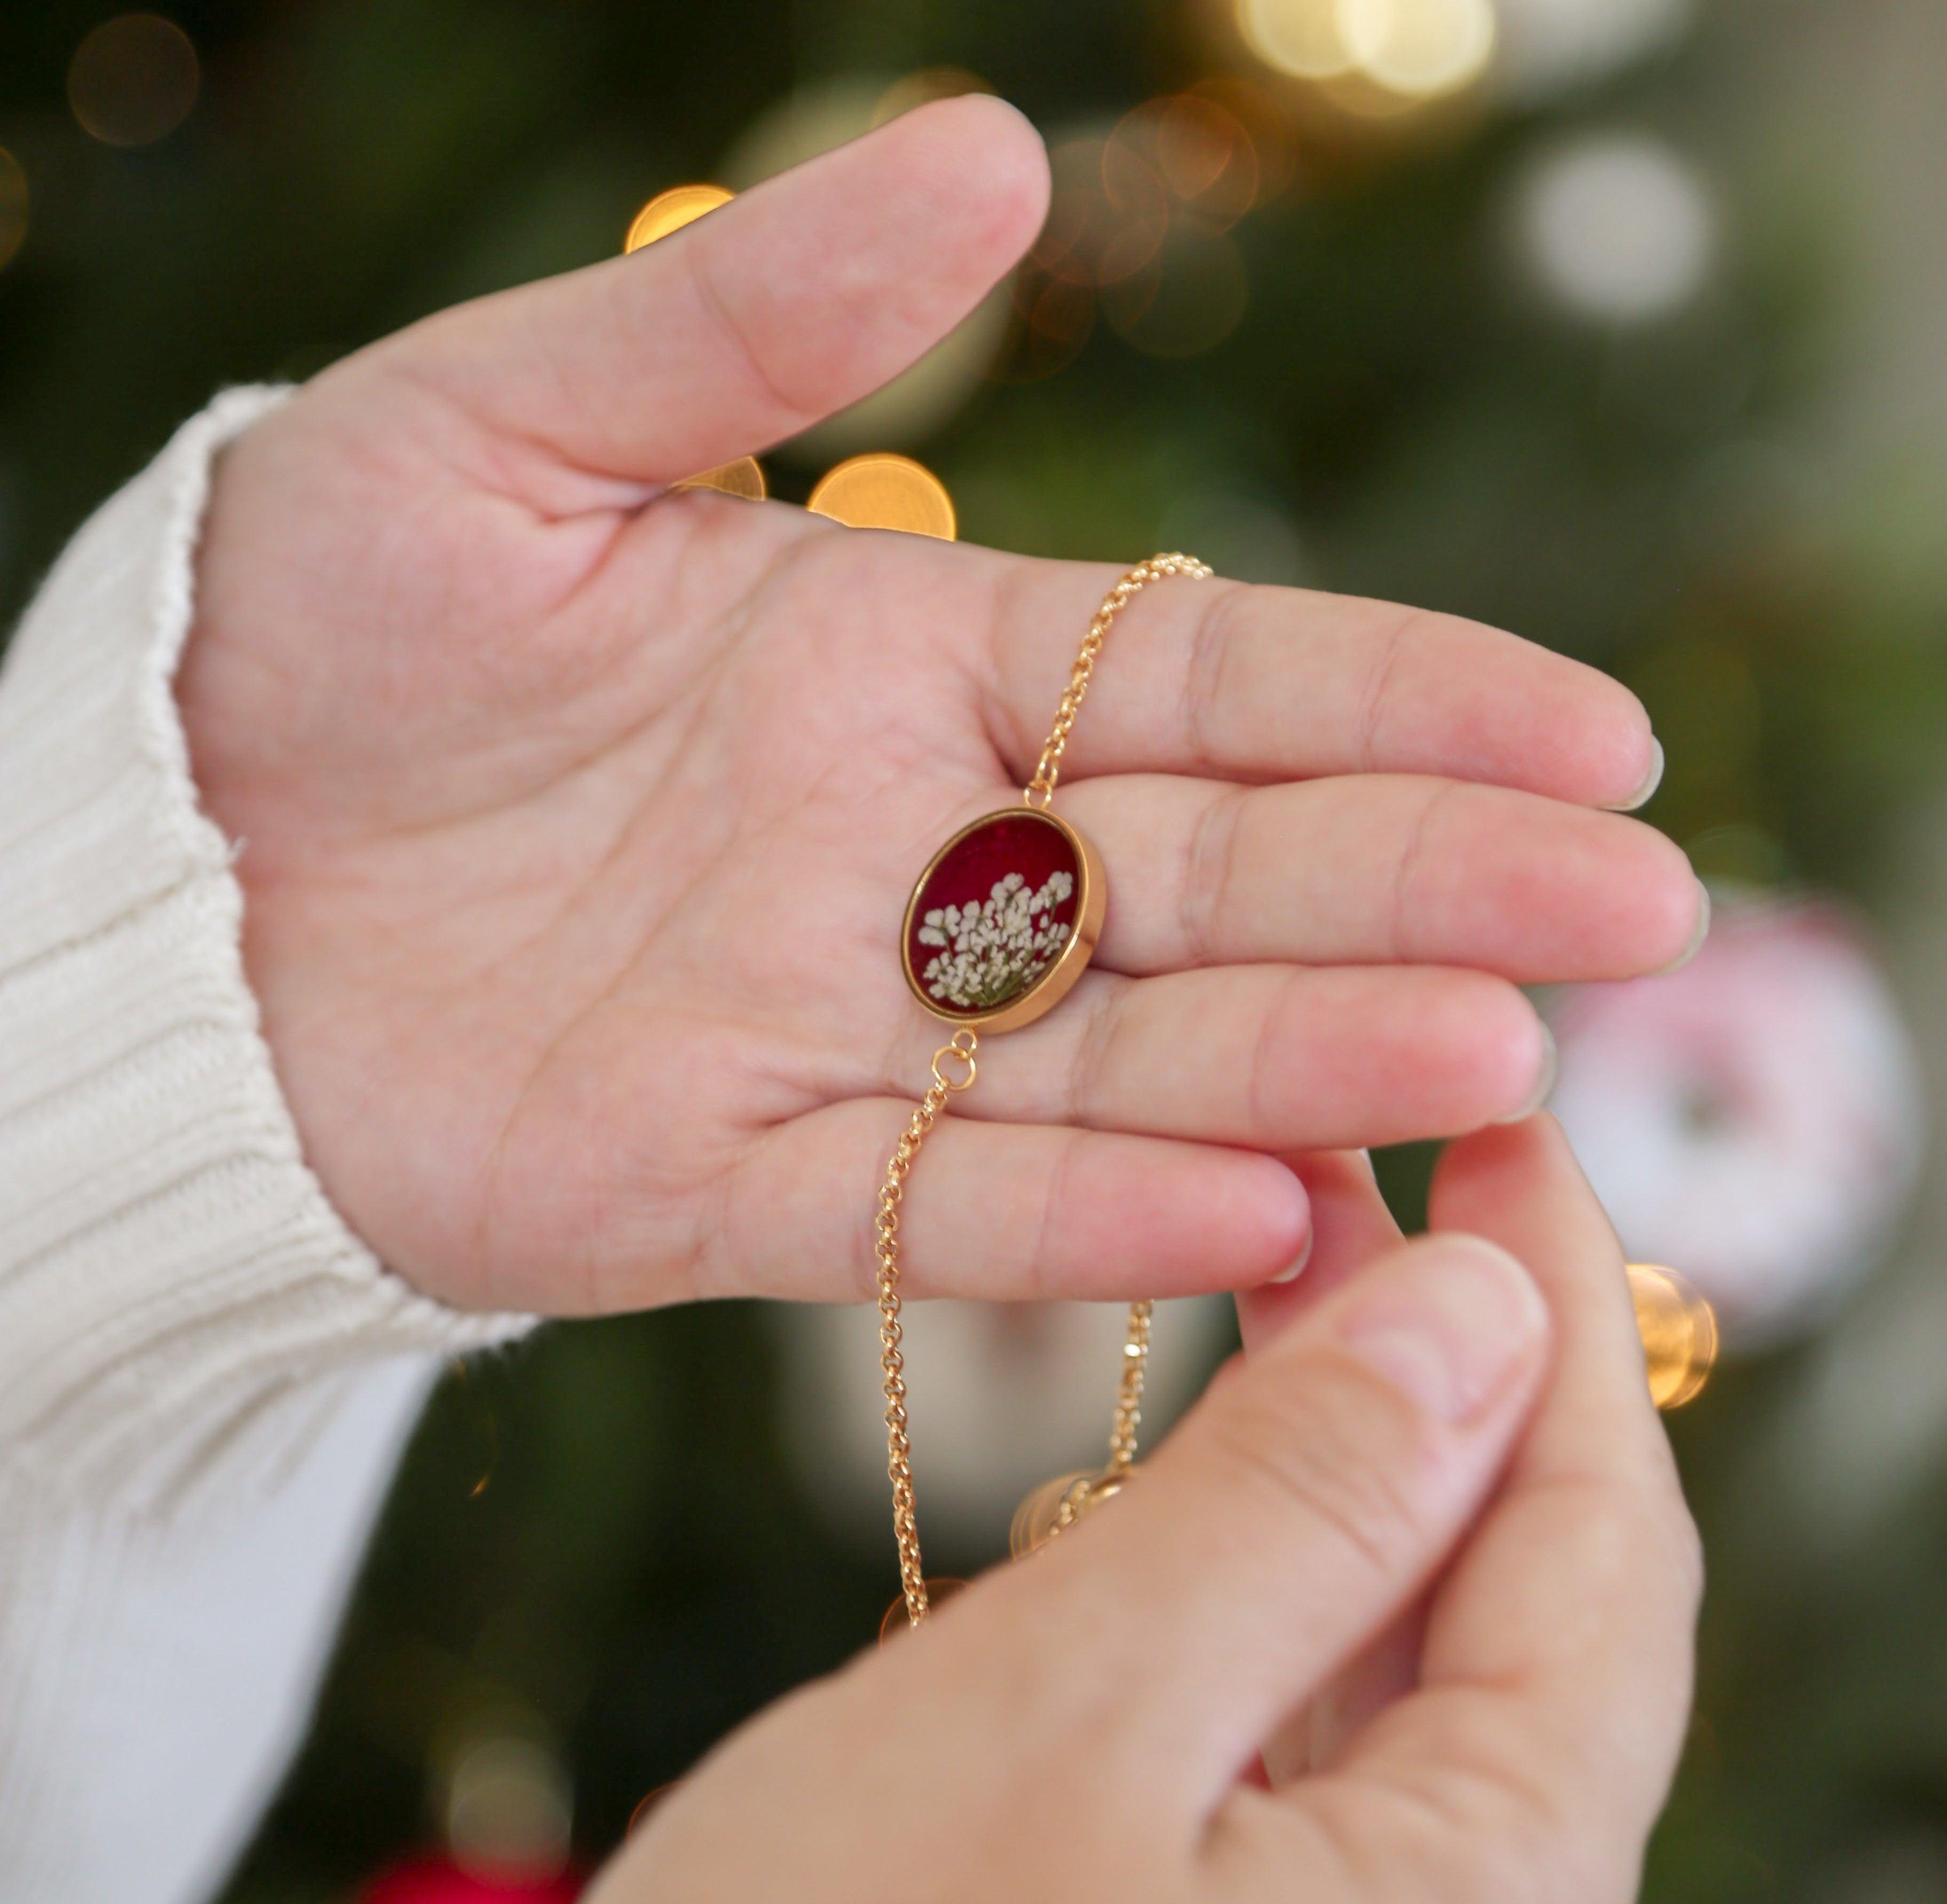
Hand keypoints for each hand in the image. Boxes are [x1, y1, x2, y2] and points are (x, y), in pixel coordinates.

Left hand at [178, 95, 1700, 1314]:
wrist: (152, 867)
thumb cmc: (312, 618)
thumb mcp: (508, 418)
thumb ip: (746, 322)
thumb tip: (996, 159)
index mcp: (894, 664)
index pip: (1206, 683)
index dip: (1405, 704)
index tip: (1593, 737)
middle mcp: (907, 857)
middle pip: (1216, 876)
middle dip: (1426, 888)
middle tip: (1631, 915)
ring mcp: (829, 1035)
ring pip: (1113, 1059)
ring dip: (1299, 1064)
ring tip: (1490, 1061)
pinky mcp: (723, 1187)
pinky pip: (930, 1210)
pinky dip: (1089, 1218)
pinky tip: (1253, 1215)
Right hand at [588, 1116, 1698, 1903]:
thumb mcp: (1059, 1723)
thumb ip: (1293, 1515)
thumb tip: (1480, 1311)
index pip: (1598, 1556)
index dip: (1563, 1316)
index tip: (1499, 1136)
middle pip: (1521, 1596)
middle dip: (1458, 1357)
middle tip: (1379, 1166)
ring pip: (1413, 1643)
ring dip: (1365, 1441)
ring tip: (1303, 1259)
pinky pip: (1313, 1709)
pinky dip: (1278, 1556)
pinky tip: (1219, 1452)